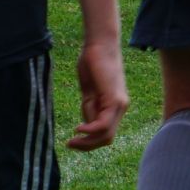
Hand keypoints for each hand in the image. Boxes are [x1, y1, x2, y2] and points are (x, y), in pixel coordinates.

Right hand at [67, 37, 128, 151]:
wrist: (100, 44)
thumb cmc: (92, 64)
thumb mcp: (89, 92)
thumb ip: (90, 108)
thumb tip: (87, 126)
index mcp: (114, 106)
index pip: (105, 133)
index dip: (89, 141)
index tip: (72, 141)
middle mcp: (120, 107)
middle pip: (106, 138)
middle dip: (87, 145)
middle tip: (69, 145)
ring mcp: (119, 104)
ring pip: (106, 134)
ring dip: (87, 141)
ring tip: (72, 140)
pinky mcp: (114, 99)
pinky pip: (103, 124)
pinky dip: (90, 130)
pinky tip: (79, 129)